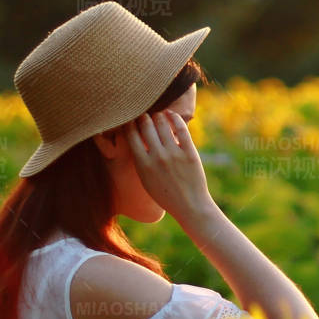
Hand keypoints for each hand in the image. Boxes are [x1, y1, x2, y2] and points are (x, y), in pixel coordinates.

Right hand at [126, 110, 216, 229]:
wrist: (189, 205)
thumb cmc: (165, 193)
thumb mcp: (145, 179)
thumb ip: (140, 158)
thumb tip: (135, 136)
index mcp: (143, 164)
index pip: (130, 134)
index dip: (129, 122)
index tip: (130, 119)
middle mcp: (157, 156)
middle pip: (145, 125)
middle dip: (143, 116)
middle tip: (143, 114)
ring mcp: (174, 154)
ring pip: (162, 123)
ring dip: (158, 115)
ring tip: (158, 115)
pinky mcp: (189, 152)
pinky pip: (181, 128)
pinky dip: (175, 118)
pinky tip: (171, 115)